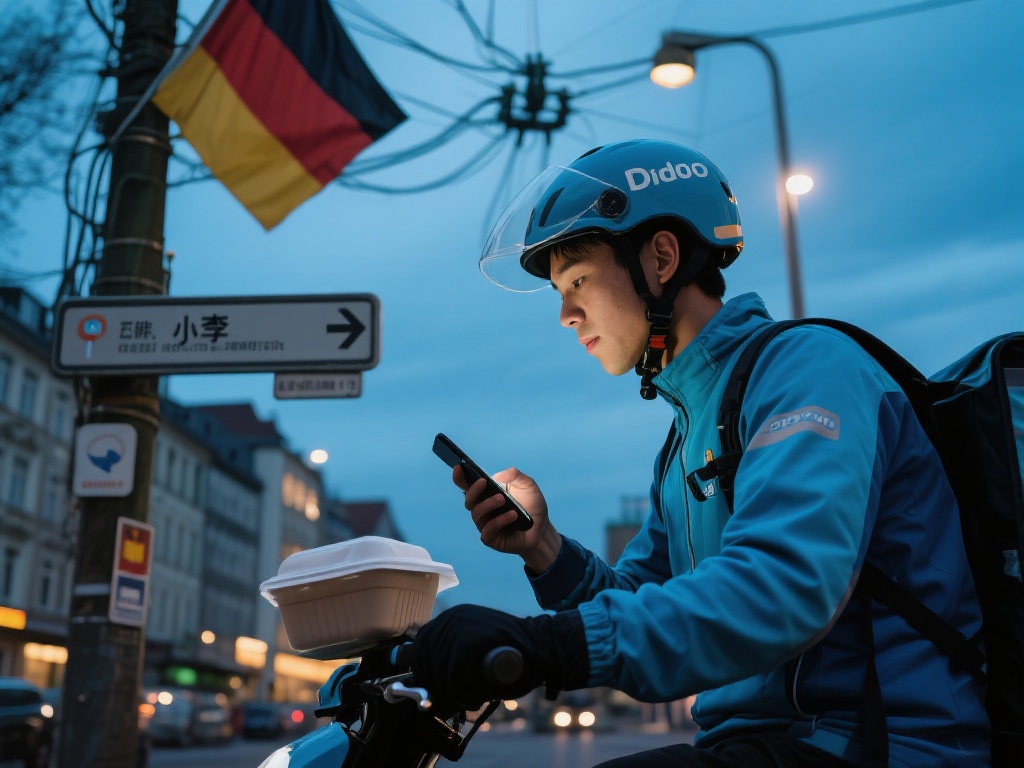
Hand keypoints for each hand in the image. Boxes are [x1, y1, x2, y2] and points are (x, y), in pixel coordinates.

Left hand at [410, 604, 587, 710]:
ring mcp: (460, 626)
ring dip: (452, 693)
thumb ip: (451, 659)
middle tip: (455, 699)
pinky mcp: (471, 641)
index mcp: (451, 617)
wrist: (543, 648)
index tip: (434, 689)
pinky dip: (463, 693)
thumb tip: (421, 683)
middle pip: (422, 660)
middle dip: (435, 685)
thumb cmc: (511, 656)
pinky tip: (477, 696)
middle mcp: (452, 617)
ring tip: (471, 697)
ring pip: (437, 672)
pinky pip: (453, 677)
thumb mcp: (475, 652)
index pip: (418, 646)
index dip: (423, 672)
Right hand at [453, 465, 561, 572]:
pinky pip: (488, 530)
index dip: (460, 477)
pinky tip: (512, 515)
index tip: (458, 467)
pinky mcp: (491, 538)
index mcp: (487, 495)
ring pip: (477, 514)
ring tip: (502, 499)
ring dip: (488, 504)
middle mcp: (482, 509)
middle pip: (469, 500)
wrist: (541, 529)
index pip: (468, 486)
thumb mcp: (528, 485)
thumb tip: (497, 476)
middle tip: (483, 482)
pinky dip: (499, 521)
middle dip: (474, 490)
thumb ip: (515, 475)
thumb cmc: (532, 506)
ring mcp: (485, 525)